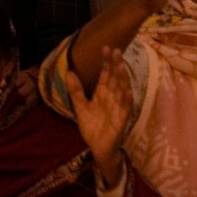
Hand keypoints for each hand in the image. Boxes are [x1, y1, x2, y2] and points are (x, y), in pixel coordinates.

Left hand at [66, 46, 133, 184]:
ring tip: (120, 65)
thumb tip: (69, 71)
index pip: (105, 74)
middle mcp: (112, 97)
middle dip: (115, 65)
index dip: (106, 62)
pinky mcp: (122, 119)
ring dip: (122, 78)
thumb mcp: (80, 107)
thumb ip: (76, 91)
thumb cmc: (92, 127)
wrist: (97, 148)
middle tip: (115, 50)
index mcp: (102, 93)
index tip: (105, 48)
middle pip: (115, 78)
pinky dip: (127, 98)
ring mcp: (118, 107)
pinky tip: (127, 90)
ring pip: (122, 89)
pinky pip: (126, 107)